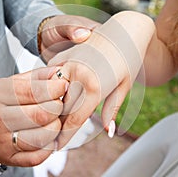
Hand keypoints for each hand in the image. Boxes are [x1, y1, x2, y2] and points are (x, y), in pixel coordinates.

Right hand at [0, 67, 67, 165]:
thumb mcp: (11, 82)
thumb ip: (37, 76)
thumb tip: (59, 73)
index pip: (34, 91)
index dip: (55, 88)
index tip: (63, 86)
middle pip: (40, 115)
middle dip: (57, 108)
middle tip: (58, 103)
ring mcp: (0, 142)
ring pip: (42, 137)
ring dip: (55, 127)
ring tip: (54, 120)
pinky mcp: (7, 158)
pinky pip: (37, 156)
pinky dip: (49, 146)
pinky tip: (48, 136)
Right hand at [48, 12, 153, 148]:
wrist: (126, 31)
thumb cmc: (129, 60)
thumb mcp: (123, 87)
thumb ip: (111, 110)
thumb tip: (108, 131)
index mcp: (93, 86)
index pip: (72, 119)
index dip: (63, 136)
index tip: (55, 147)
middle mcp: (77, 74)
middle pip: (59, 109)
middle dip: (54, 126)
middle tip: (49, 139)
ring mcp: (68, 63)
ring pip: (51, 94)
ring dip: (50, 109)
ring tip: (48, 122)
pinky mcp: (63, 56)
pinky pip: (50, 78)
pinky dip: (49, 90)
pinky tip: (51, 99)